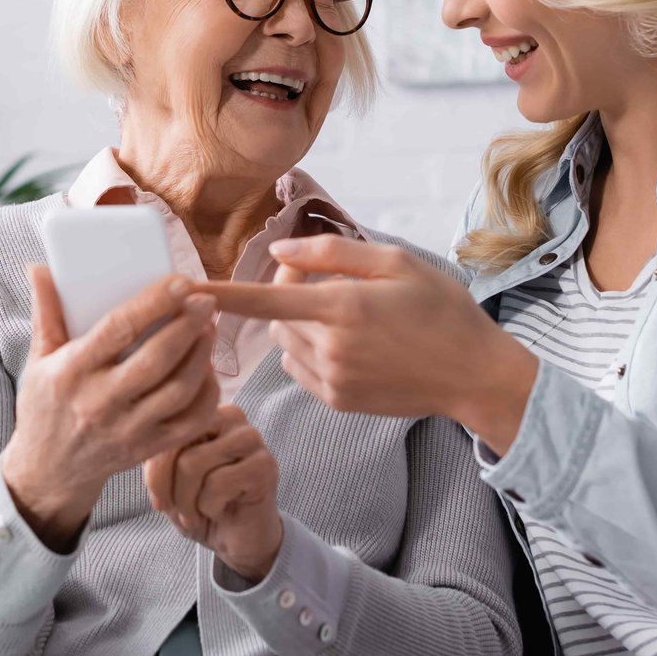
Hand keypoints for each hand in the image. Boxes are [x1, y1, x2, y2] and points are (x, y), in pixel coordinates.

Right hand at [2, 266, 222, 550]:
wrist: (48, 471)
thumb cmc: (45, 406)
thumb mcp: (38, 360)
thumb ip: (46, 313)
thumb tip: (40, 268)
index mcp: (72, 372)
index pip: (119, 330)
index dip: (154, 303)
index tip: (180, 282)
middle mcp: (100, 402)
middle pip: (157, 360)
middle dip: (188, 326)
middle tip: (206, 301)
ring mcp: (127, 430)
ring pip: (179, 390)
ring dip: (202, 356)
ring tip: (209, 328)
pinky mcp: (147, 449)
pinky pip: (190, 422)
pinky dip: (207, 394)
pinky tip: (208, 370)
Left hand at [145, 404, 283, 582]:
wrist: (238, 540)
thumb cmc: (201, 506)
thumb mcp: (169, 480)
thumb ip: (157, 456)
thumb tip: (140, 445)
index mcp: (206, 413)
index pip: (166, 431)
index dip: (154, 472)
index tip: (159, 502)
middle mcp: (231, 417)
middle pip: (177, 446)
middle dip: (168, 488)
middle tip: (177, 513)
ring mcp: (251, 439)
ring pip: (193, 463)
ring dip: (188, 502)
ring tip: (197, 514)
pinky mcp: (264, 465)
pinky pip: (218, 483)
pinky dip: (210, 507)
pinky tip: (221, 511)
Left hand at [197, 236, 538, 454]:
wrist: (474, 374)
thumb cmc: (441, 310)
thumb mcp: (396, 263)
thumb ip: (332, 254)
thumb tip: (279, 254)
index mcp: (343, 307)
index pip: (263, 300)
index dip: (220, 295)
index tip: (182, 291)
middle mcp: (331, 347)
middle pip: (276, 317)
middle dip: (289, 295)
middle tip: (330, 282)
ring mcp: (333, 380)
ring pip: (286, 343)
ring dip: (299, 325)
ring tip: (346, 315)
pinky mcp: (338, 401)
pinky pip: (300, 369)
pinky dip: (310, 352)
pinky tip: (349, 345)